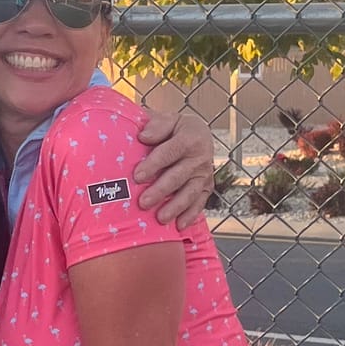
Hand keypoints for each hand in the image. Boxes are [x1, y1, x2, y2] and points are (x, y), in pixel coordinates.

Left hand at [131, 100, 215, 225]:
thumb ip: (156, 125)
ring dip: (175, 206)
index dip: (154, 164)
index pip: (170, 152)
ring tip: (160, 218)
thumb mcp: (168, 119)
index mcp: (191, 137)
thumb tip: (143, 137)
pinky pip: (200, 203)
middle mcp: (201, 157)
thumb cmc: (174, 129)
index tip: (137, 176)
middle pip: (179, 176)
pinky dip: (190, 215)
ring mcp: (205, 174)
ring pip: (190, 192)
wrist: (199, 135)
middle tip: (143, 202)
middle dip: (161, 190)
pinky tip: (179, 226)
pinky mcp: (207, 187)